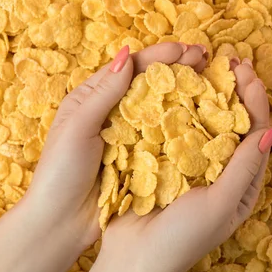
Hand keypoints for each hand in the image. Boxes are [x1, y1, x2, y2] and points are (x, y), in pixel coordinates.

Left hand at [24, 42, 207, 249]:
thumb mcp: (78, 127)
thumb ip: (104, 92)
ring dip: (184, 92)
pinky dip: (182, 123)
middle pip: (149, 83)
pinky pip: (163, 136)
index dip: (159, 56)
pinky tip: (202, 116)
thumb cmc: (61, 172)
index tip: (186, 50)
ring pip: (160, 107)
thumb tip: (127, 53)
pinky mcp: (140, 158)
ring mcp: (128, 135)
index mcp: (93, 98)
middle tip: (206, 58)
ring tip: (211, 79)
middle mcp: (112, 112)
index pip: (130, 68)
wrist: (61, 222)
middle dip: (177, 68)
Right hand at [98, 58, 271, 271]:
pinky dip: (179, 106)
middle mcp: (219, 170)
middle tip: (231, 59)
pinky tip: (175, 85)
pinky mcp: (165, 161)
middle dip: (235, 90)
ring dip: (208, 92)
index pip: (255, 134)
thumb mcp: (220, 205)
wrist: (133, 259)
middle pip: (233, 122)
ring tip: (205, 64)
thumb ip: (244, 169)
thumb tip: (271, 131)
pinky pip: (176, 129)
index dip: (255, 101)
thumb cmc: (181, 238)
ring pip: (205, 121)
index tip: (247, 72)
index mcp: (240, 183)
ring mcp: (191, 164)